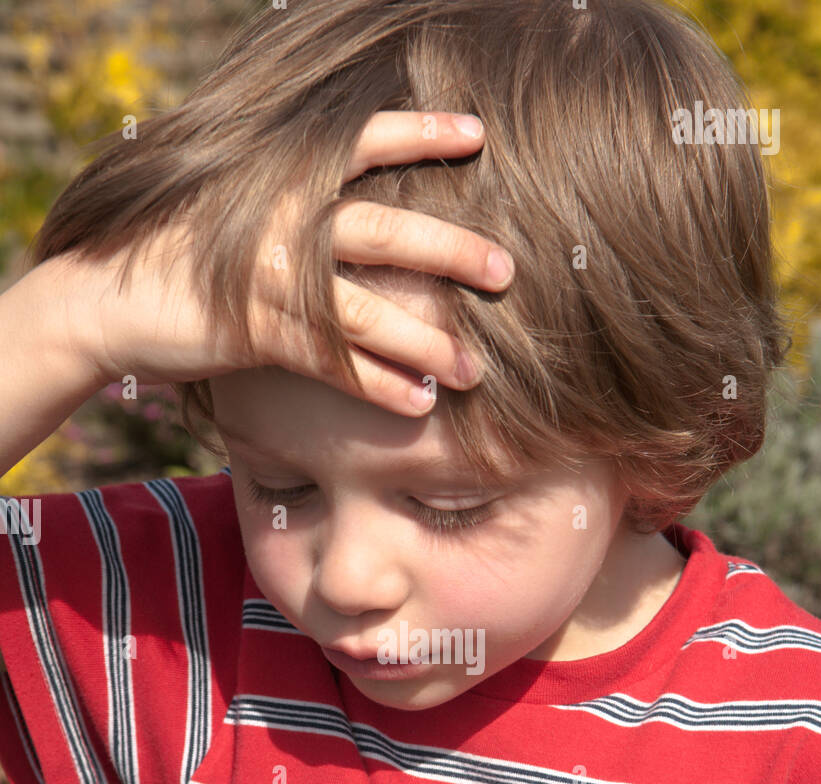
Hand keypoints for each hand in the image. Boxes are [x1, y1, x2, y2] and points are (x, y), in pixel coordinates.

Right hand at [48, 111, 513, 411]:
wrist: (104, 296)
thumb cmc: (178, 252)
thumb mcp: (235, 207)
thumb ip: (292, 201)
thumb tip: (351, 206)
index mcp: (278, 180)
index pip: (359, 143)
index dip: (418, 133)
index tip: (476, 134)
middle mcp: (280, 222)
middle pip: (382, 231)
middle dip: (450, 251)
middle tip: (505, 270)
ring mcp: (267, 278)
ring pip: (365, 309)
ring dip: (425, 341)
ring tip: (475, 370)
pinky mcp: (252, 332)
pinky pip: (330, 361)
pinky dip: (377, 383)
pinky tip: (419, 401)